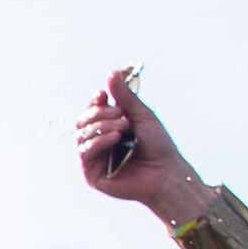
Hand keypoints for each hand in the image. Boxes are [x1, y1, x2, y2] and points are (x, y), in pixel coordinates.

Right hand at [74, 68, 212, 221]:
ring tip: (124, 128)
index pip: (91, 112)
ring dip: (102, 126)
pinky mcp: (92, 175)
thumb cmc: (157, 146)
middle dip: (99, 114)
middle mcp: (98, 144)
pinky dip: (99, 141)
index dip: (93, 102)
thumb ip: (125, 97)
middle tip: (121, 115)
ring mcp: (94, 160)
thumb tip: (111, 73)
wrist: (165, 172)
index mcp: (108, 129)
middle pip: (82, 121)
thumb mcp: (141, 115)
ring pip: (82, 135)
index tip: (102, 95)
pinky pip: (85, 152)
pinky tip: (115, 138)